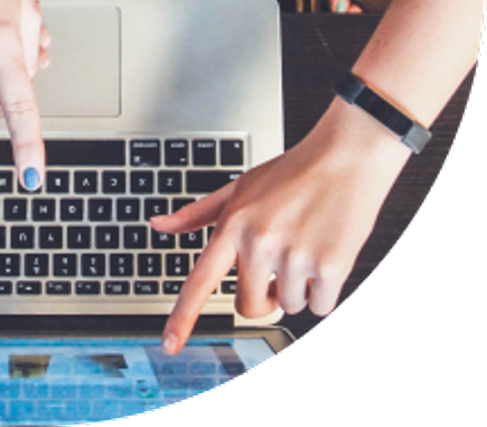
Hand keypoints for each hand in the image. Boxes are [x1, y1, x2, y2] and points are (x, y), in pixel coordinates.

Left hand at [152, 102, 410, 353]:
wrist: (345, 157)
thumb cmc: (291, 173)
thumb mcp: (238, 187)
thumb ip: (197, 214)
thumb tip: (157, 224)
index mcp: (233, 225)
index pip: (200, 280)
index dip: (182, 317)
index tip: (169, 346)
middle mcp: (258, 243)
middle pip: (250, 305)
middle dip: (264, 295)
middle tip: (278, 264)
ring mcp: (294, 256)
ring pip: (288, 305)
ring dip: (298, 287)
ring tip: (306, 244)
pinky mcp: (330, 266)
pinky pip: (320, 306)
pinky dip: (324, 291)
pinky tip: (326, 254)